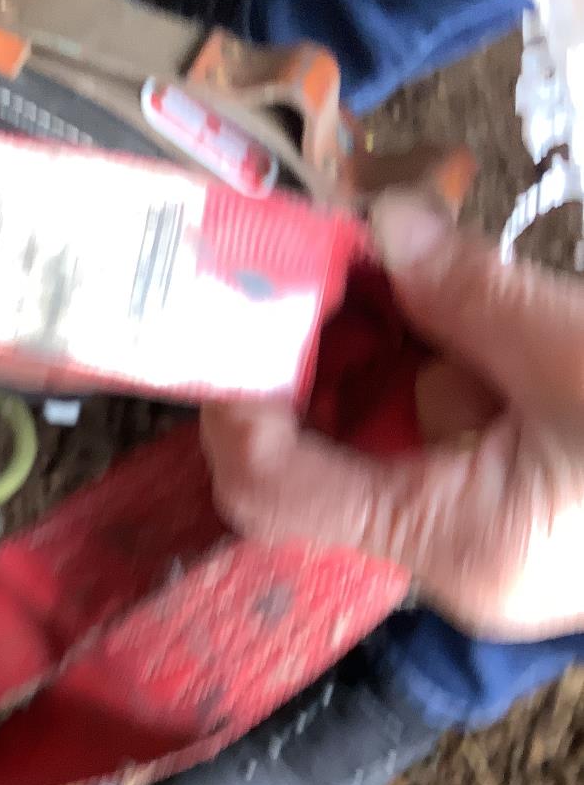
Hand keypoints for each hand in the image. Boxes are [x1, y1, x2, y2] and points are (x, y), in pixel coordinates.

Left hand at [203, 190, 583, 641]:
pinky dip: (426, 369)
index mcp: (452, 544)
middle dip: (305, 359)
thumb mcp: (581, 352)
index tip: (237, 306)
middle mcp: (445, 559)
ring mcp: (478, 535)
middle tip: (306, 264)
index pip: (271, 486)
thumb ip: (470, 294)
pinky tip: (446, 305)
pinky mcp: (510, 506)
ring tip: (378, 264)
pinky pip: (430, 437)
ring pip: (370, 440)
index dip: (235, 396)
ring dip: (369, 352)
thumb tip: (383, 225)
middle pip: (311, 462)